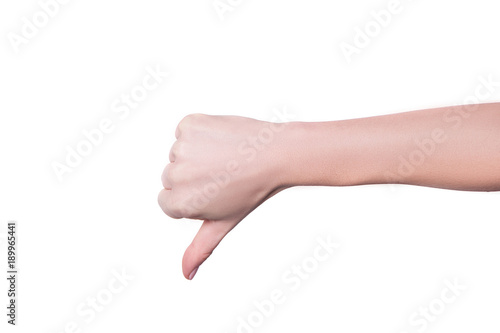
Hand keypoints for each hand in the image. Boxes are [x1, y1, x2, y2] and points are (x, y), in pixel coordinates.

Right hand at [158, 114, 288, 278]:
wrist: (275, 154)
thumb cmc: (251, 190)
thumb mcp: (224, 222)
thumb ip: (200, 248)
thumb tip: (186, 274)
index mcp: (180, 203)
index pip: (167, 201)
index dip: (192, 197)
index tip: (214, 191)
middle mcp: (175, 175)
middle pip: (170, 177)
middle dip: (192, 176)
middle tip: (222, 175)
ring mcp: (182, 148)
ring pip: (178, 153)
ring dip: (196, 153)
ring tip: (224, 157)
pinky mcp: (189, 124)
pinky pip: (184, 130)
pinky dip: (198, 133)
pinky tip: (220, 140)